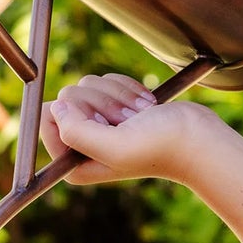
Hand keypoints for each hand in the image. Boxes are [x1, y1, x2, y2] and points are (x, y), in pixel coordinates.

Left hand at [41, 72, 220, 186]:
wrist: (196, 137)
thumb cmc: (161, 147)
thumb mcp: (115, 147)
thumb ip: (76, 132)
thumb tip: (55, 107)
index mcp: (72, 162)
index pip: (46, 118)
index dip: (75, 111)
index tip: (102, 123)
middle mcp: (80, 144)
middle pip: (67, 97)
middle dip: (102, 103)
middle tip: (127, 122)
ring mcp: (96, 125)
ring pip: (87, 84)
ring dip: (118, 95)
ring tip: (139, 116)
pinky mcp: (112, 107)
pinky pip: (105, 80)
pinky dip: (127, 88)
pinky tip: (144, 107)